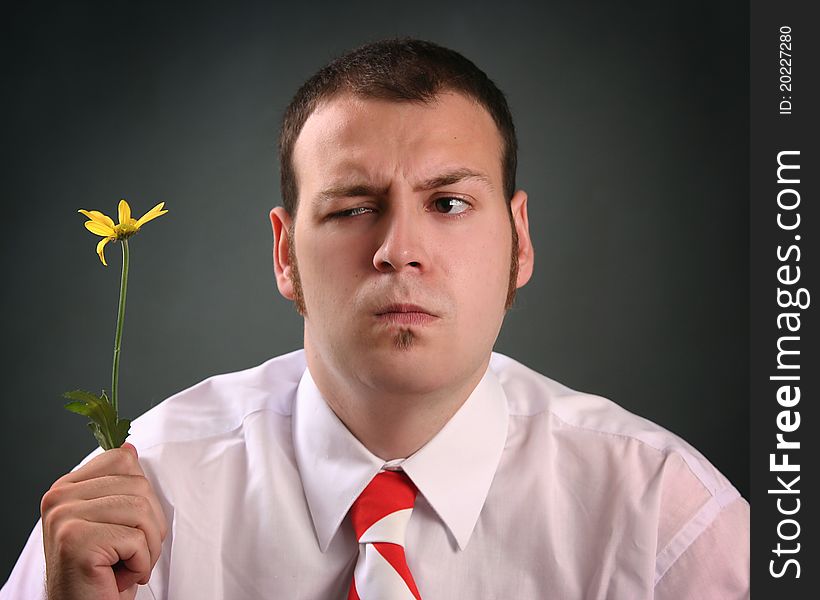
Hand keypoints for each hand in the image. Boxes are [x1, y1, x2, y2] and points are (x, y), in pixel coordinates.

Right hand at [40, 443, 167, 599]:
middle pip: (140, 485)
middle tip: (129, 553)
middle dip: (150, 526)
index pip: (123, 460)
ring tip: (126, 565)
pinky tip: (118, 576)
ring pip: (142, 511)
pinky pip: (137, 540)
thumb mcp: (113, 521)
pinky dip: (140, 564)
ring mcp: (64, 517)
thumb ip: (118, 484)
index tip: (126, 525)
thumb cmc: (102, 572)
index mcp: (66, 487)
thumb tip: (129, 448)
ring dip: (148, 547)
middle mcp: (59, 498)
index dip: (141, 495)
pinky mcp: (75, 540)